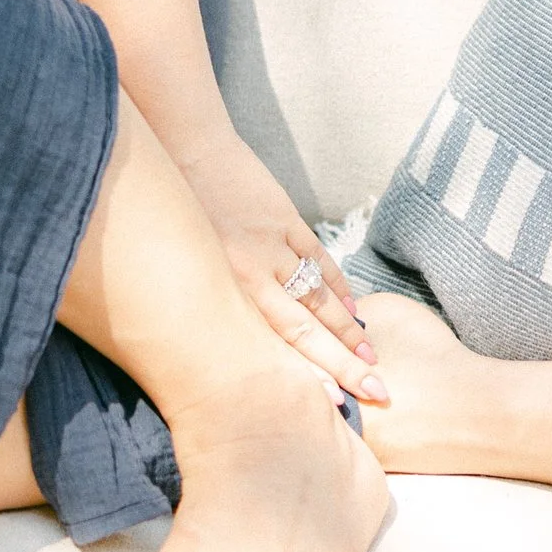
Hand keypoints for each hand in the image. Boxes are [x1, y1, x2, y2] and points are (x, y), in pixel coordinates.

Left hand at [185, 130, 386, 403]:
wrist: (182, 146)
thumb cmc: (175, 212)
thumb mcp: (185, 264)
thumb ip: (214, 300)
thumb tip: (236, 342)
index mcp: (220, 288)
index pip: (272, 344)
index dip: (306, 376)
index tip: (336, 405)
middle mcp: (248, 272)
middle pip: (304, 329)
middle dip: (341, 364)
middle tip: (375, 392)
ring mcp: (270, 244)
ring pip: (317, 296)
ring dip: (347, 328)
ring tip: (371, 358)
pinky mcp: (283, 217)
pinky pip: (318, 258)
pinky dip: (338, 283)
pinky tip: (352, 307)